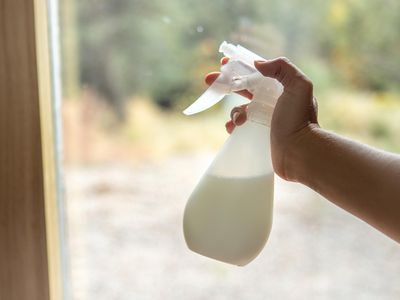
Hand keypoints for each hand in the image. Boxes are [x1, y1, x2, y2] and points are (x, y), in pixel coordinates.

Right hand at [205, 57, 318, 180]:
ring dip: (234, 111)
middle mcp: (273, 102)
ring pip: (240, 108)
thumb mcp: (298, 87)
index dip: (241, 66)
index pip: (258, 73)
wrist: (300, 153)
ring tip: (238, 120)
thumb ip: (282, 68)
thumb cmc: (300, 120)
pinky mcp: (258, 134)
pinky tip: (232, 128)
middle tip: (209, 80)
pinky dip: (233, 124)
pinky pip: (240, 126)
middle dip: (226, 84)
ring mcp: (265, 119)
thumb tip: (258, 64)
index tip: (225, 62)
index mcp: (282, 89)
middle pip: (245, 88)